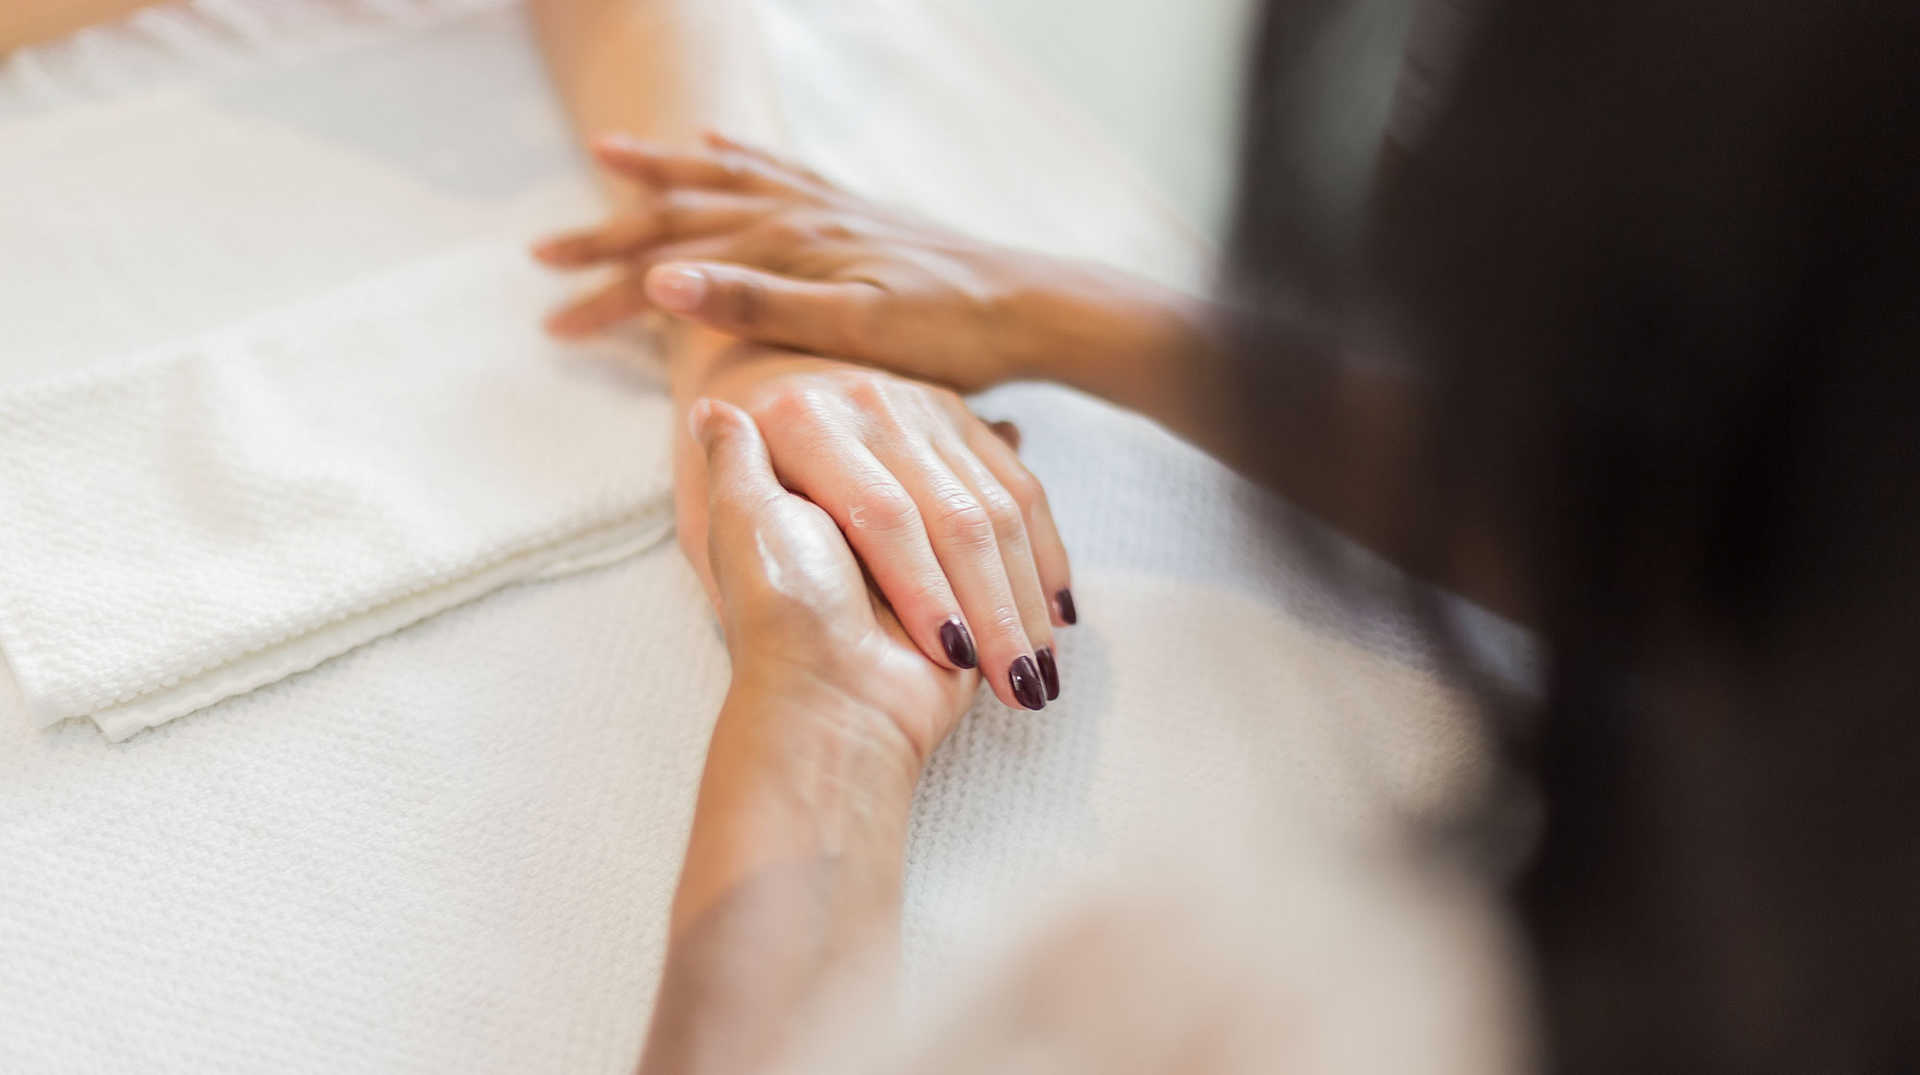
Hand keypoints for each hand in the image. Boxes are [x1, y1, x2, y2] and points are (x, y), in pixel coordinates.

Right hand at [535, 131, 1100, 391]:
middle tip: (543, 253)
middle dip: (609, 233)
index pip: (672, 265)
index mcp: (788, 245)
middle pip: (683, 212)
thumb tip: (663, 277)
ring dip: (663, 169)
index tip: (553, 318)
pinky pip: (780, 168)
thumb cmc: (947, 334)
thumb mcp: (852, 327)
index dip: (609, 291)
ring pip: (724, 177)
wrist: (1027, 309)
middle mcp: (800, 213)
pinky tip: (718, 140)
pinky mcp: (854, 211)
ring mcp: (827, 206)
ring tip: (611, 153)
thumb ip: (757, 301)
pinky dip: (740, 153)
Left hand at [677, 346, 1070, 711]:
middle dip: (990, 610)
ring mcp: (929, 417)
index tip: (946, 656)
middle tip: (1012, 683)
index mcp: (803, 421)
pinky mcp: (971, 436)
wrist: (811, 578)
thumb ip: (725, 468)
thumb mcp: (721, 523)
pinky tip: (1054, 618)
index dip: (919, 588)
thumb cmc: (759, 566)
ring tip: (1030, 677)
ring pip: (996, 516)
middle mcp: (871, 406)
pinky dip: (1044, 563)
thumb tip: (715, 408)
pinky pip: (1024, 499)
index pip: (882, 516)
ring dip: (1020, 604)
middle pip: (953, 517)